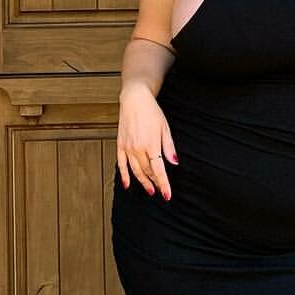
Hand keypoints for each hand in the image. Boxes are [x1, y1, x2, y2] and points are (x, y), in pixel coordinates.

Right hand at [116, 82, 177, 199]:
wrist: (135, 100)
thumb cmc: (151, 112)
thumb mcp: (165, 128)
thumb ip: (169, 147)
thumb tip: (174, 162)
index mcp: (151, 144)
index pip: (159, 170)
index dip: (163, 184)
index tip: (167, 194)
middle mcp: (138, 148)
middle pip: (147, 171)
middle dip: (155, 183)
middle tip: (160, 190)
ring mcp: (128, 147)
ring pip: (135, 170)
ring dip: (142, 182)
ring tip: (149, 189)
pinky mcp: (120, 145)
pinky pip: (121, 164)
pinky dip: (124, 175)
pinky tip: (127, 184)